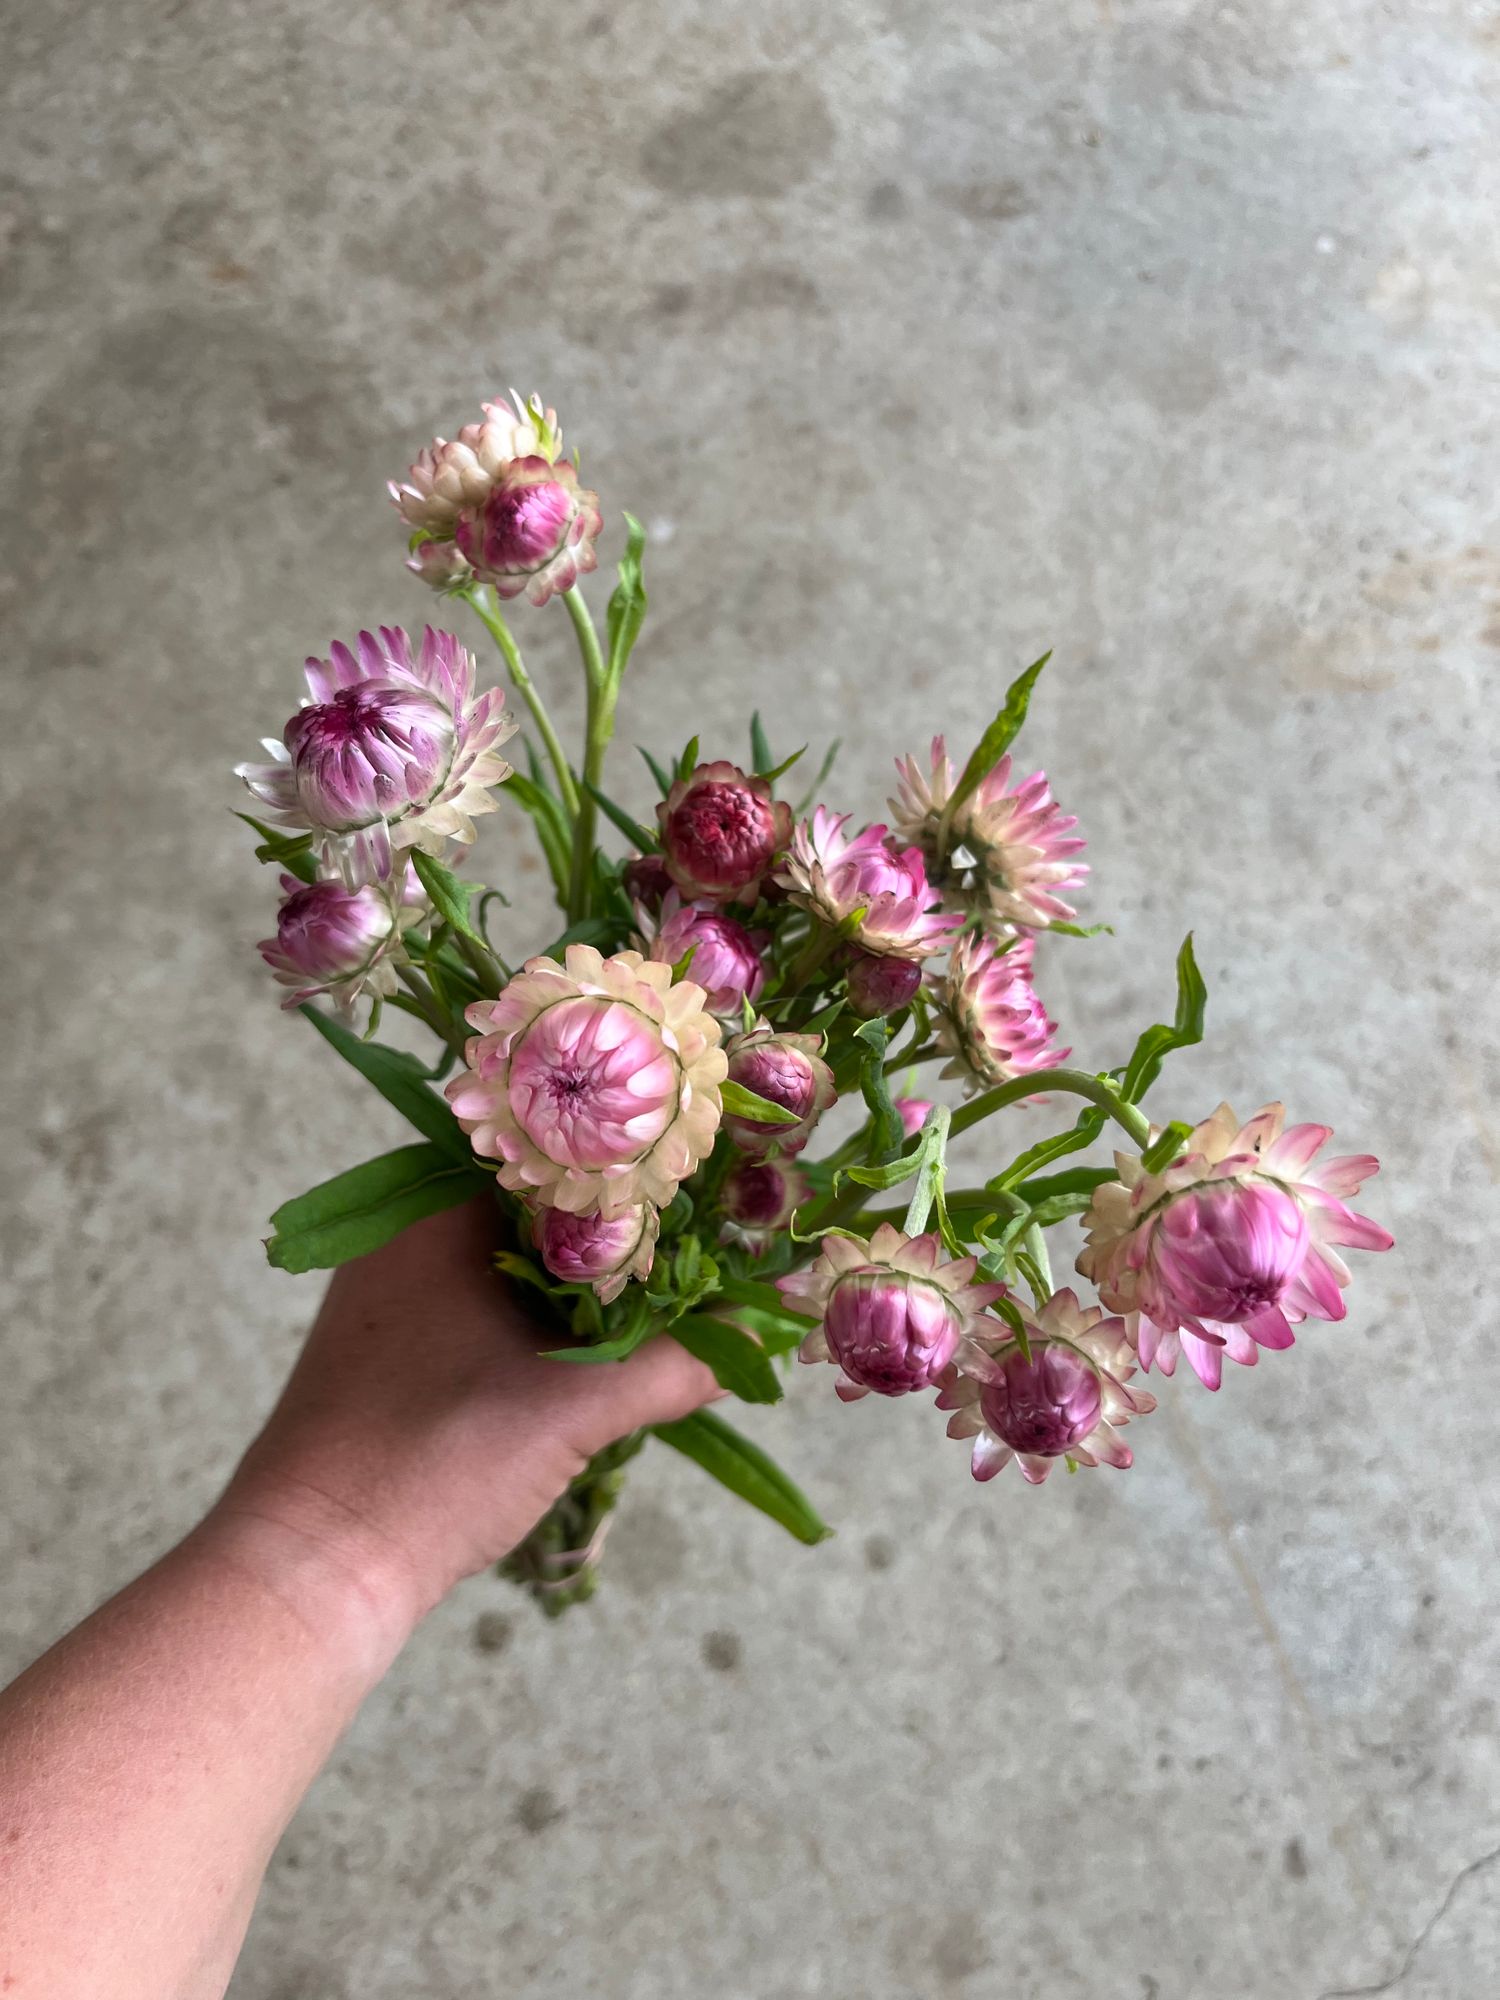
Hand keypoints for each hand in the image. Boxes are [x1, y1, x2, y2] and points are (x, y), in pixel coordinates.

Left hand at [209, 1199, 718, 1658]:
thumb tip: (764, 1332)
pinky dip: (544, 1327)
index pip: (552, 1155)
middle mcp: (405, 1242)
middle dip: (619, 1234)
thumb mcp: (571, 1410)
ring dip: (584, 1288)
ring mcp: (394, 1302)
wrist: (312, 1573)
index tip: (707, 1184)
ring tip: (670, 1297)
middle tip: (705, 1244)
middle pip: (537, 1211)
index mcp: (431, 1217)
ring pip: (513, 1267)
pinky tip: (600, 1356)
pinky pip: (486, 1313)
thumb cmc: (430, 1464)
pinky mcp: (396, 1358)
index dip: (634, 1169)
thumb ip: (675, 1363)